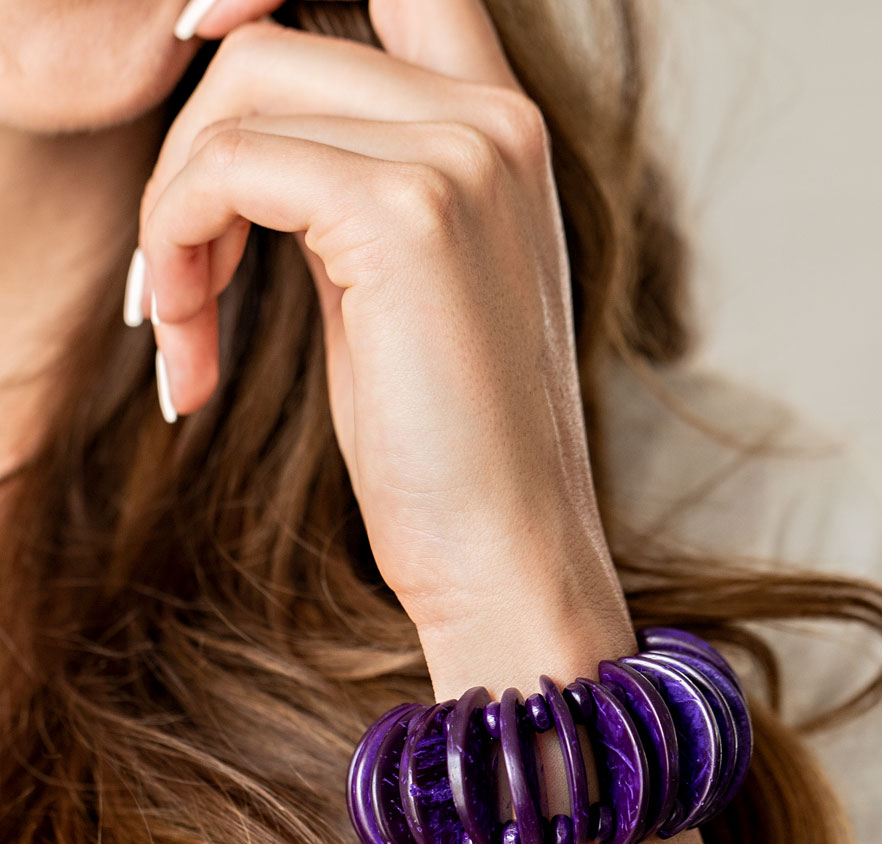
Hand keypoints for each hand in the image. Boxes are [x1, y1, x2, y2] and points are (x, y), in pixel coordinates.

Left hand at [137, 0, 635, 688]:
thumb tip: (239, 145)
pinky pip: (226, 170)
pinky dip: (175, 248)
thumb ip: (348, 188)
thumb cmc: (448, 449)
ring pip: (237, 100)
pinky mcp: (405, 214)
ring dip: (171, 217)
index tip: (194, 47)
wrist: (507, 553)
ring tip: (181, 331)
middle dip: (187, 162)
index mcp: (499, 134)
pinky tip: (191, 351)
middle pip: (270, 49)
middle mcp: (493, 122)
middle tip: (173, 290)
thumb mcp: (399, 289)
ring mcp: (458, 157)